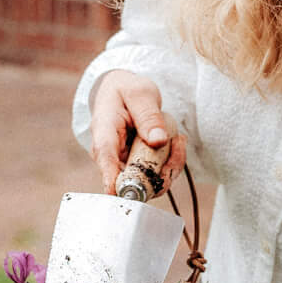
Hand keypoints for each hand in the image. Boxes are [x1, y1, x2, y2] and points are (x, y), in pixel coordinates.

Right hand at [88, 72, 186, 194]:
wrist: (121, 93)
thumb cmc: (126, 91)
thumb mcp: (139, 93)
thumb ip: (148, 115)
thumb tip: (158, 141)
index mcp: (104, 131)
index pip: (105, 158)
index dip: (113, 178)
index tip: (125, 191)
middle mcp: (110, 154)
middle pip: (130, 178)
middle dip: (159, 171)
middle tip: (177, 144)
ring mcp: (123, 164)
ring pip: (147, 182)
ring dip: (170, 166)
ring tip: (178, 140)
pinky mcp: (136, 168)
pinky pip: (155, 177)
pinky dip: (171, 164)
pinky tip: (176, 143)